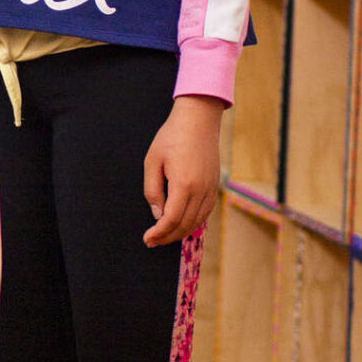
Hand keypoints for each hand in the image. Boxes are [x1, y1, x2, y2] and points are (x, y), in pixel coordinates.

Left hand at [142, 94, 224, 248]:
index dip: (159, 233)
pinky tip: (181, 224)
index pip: (171, 219)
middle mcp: (201, 190)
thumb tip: (157, 215)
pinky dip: (193, 222)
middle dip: (167, 237)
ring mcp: (210, 188)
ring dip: (180, 233)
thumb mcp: (152, 161)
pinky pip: (205, 212)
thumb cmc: (172, 137)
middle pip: (185, 225)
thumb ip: (153, 191)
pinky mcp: (215, 185)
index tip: (147, 239)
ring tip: (164, 236)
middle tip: (152, 242)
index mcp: (184, 184)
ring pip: (197, 221)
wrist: (198, 119)